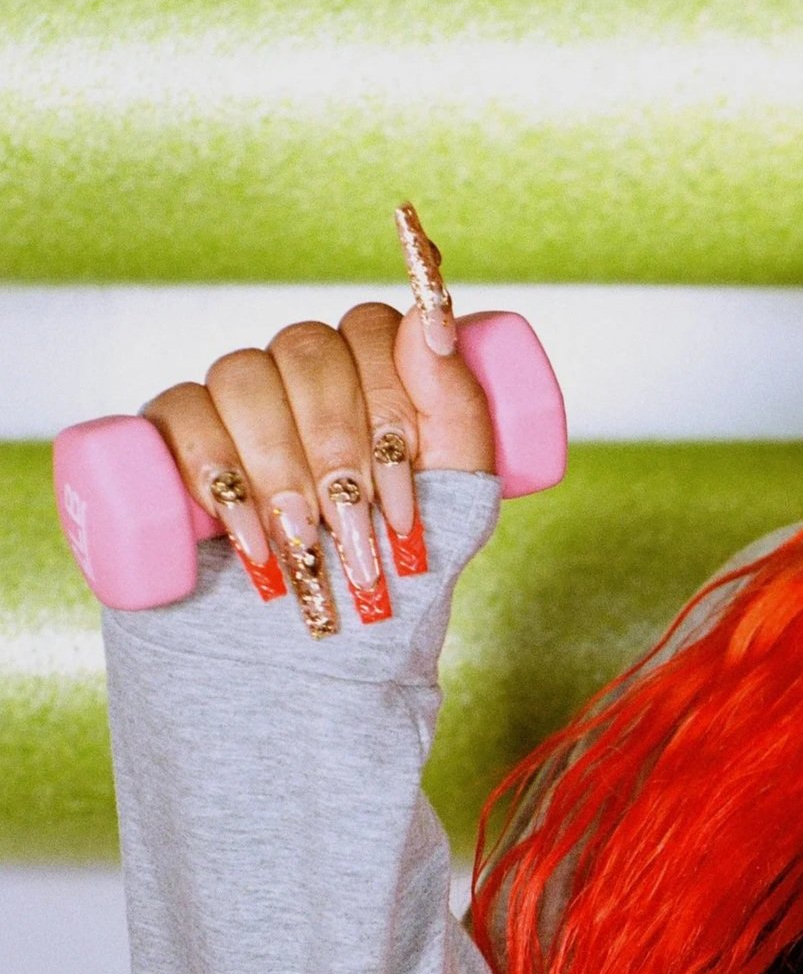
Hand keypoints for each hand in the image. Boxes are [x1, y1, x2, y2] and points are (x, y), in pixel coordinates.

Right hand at [140, 302, 494, 616]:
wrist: (320, 654)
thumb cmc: (396, 570)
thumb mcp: (458, 493)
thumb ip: (459, 403)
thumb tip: (435, 319)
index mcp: (370, 369)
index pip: (369, 329)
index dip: (389, 401)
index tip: (401, 492)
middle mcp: (299, 372)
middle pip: (305, 350)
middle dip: (336, 446)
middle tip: (354, 530)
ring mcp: (234, 400)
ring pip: (242, 376)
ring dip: (278, 464)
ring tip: (301, 541)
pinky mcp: (172, 436)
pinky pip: (178, 410)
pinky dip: (211, 466)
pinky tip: (241, 523)